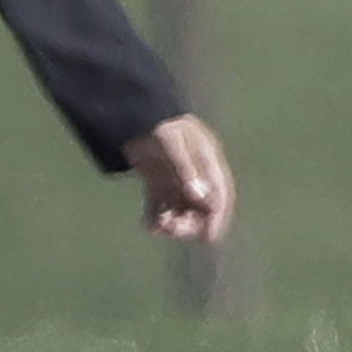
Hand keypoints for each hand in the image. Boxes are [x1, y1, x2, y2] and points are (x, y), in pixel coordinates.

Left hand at [123, 114, 234, 241]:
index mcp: (206, 161)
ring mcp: (174, 180)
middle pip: (199, 207)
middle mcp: (194, 174)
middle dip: (189, 222)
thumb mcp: (173, 143)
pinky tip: (147, 225)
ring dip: (172, 222)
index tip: (209, 237)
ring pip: (180, 210)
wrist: (133, 115)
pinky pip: (160, 208)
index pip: (219, 193)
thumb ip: (186, 169)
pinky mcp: (156, 184)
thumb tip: (199, 196)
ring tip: (158, 226)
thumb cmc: (159, 124)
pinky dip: (155, 220)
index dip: (217, 216)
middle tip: (173, 228)